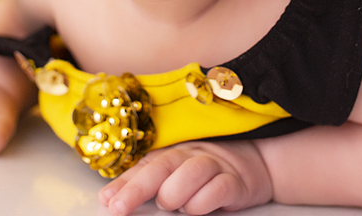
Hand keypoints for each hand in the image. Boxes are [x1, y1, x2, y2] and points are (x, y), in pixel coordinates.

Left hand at [98, 141, 272, 215]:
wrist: (255, 163)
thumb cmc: (205, 173)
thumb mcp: (173, 174)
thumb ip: (142, 184)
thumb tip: (107, 198)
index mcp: (172, 153)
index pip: (143, 166)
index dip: (123, 183)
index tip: (106, 201)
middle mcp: (190, 155)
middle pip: (161, 166)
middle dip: (137, 189)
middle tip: (120, 208)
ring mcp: (214, 166)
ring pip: (190, 173)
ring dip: (174, 193)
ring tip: (169, 205)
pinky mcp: (235, 181)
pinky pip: (218, 189)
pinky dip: (203, 201)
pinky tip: (196, 208)